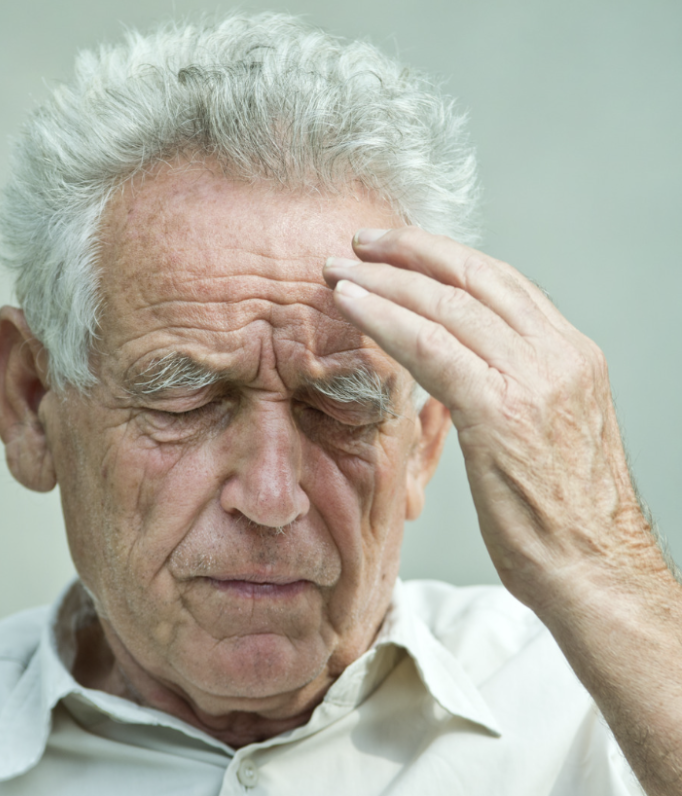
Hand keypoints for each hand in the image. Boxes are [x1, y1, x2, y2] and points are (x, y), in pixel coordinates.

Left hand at [323, 227, 664, 613]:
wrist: (597, 573)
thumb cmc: (563, 518)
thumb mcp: (545, 434)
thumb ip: (511, 389)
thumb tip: (461, 370)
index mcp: (570, 355)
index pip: (501, 283)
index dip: (444, 259)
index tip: (401, 250)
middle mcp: (558, 354)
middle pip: (474, 276)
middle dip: (410, 251)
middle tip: (362, 240)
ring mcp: (534, 378)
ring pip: (446, 304)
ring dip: (385, 279)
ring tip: (340, 267)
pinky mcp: (502, 411)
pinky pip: (430, 347)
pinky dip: (384, 319)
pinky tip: (349, 304)